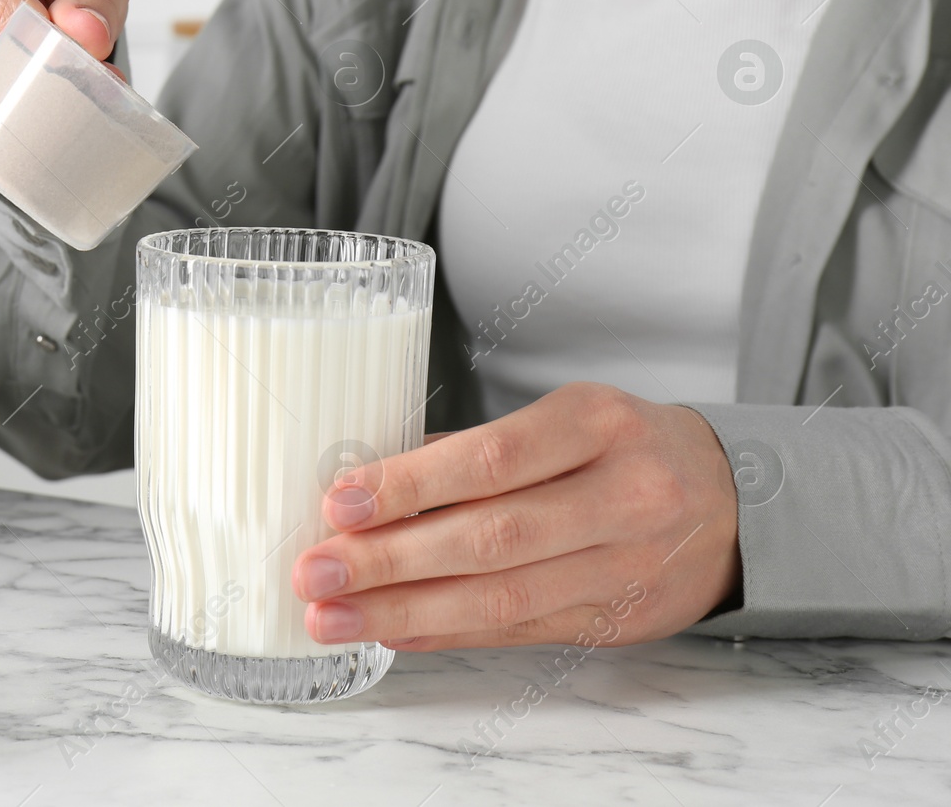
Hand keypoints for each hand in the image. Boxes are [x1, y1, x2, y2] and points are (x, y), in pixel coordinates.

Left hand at [292, 382, 741, 649]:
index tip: (340, 502)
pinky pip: (518, 631)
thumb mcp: (567, 418)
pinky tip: (393, 631)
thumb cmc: (627, 447)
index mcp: (599, 425)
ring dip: (405, 612)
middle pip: (491, 539)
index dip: (410, 485)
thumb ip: (477, 451)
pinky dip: (446, 633)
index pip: (491, 459)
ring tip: (334, 616)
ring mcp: (625, 566)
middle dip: (390, 561)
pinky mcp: (618, 620)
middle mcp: (622, 496)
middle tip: (316, 572)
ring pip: (502, 599)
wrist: (736, 502)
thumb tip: (372, 483)